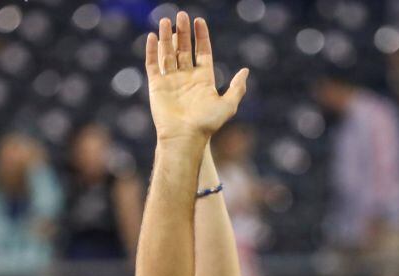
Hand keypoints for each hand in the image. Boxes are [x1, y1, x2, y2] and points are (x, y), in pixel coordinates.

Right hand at [145, 12, 248, 142]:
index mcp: (203, 79)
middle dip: (183, 32)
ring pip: (168, 53)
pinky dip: (152, 51)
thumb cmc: (207, 124)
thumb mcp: (228, 105)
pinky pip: (153, 64)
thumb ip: (237, 88)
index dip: (201, 36)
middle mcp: (186, 78)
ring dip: (167, 37)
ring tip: (166, 20)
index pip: (202, 52)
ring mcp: (171, 81)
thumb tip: (246, 71)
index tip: (199, 21)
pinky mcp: (157, 86)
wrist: (185, 137)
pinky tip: (153, 37)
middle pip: (184, 49)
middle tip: (182, 15)